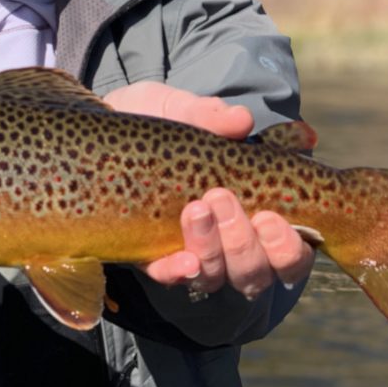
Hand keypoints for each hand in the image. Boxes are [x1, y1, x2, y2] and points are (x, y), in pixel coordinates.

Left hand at [103, 81, 314, 298]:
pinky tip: (181, 259)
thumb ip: (207, 114)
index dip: (290, 244)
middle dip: (245, 242)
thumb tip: (242, 120)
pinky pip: (169, 278)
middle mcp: (229, 242)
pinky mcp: (149, 256)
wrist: (96, 126)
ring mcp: (191, 252)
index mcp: (254, 210)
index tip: (273, 216)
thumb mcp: (177, 109)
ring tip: (196, 209)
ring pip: (217, 276)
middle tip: (221, 198)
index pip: (290, 249)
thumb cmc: (153, 123)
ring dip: (212, 249)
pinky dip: (178, 272)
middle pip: (256, 271)